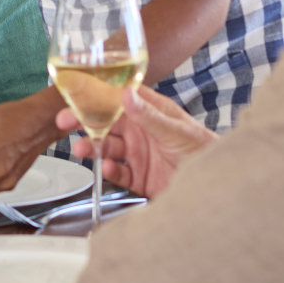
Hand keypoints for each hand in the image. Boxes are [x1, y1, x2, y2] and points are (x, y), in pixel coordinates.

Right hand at [62, 85, 214, 197]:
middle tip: (65, 122)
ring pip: (106, 148)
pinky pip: (117, 173)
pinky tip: (107, 169)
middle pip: (106, 122)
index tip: (76, 95)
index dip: (96, 95)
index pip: (118, 98)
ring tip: (82, 150)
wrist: (217, 187)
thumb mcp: (176, 130)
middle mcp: (142, 132)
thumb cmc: (205, 150)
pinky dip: (108, 171)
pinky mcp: (140, 179)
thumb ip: (150, 115)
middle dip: (84, 122)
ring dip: (91, 147)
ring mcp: (139, 155)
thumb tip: (126, 95)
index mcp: (150, 112)